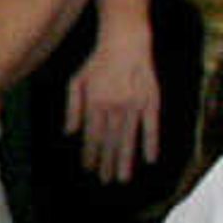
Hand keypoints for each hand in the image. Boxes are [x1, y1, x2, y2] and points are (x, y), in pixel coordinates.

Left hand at [66, 4, 160, 184]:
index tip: (89, 170)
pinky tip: (149, 159)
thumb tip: (70, 134)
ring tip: (122, 179)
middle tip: (105, 181)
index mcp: (94, 104)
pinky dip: (151, 143)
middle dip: (106, 163)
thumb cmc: (98, 62)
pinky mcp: (152, 99)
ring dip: (125, 160)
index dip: (90, 154)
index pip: (91, 137)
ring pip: (128, 138)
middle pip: (109, 142)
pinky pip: (151, 126)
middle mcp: (113, 106)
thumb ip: (73, 108)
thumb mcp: (76, 82)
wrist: (125, 40)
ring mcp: (133, 104)